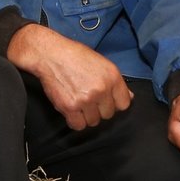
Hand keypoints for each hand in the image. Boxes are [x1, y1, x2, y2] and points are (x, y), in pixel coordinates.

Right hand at [6, 23, 131, 129]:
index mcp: (112, 77)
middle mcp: (101, 89)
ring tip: (78, 102)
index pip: (124, 104)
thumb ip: (115, 82)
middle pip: (108, 114)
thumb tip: (128, 97)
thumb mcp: (102, 63)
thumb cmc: (74, 56)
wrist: (51, 54)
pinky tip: (72, 110)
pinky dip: (75, 121)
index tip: (106, 101)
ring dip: (86, 115)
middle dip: (99, 109)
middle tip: (88, 99)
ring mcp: (86, 99)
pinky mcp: (70, 107)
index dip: (114, 104)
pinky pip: (78, 125)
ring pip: (93, 121)